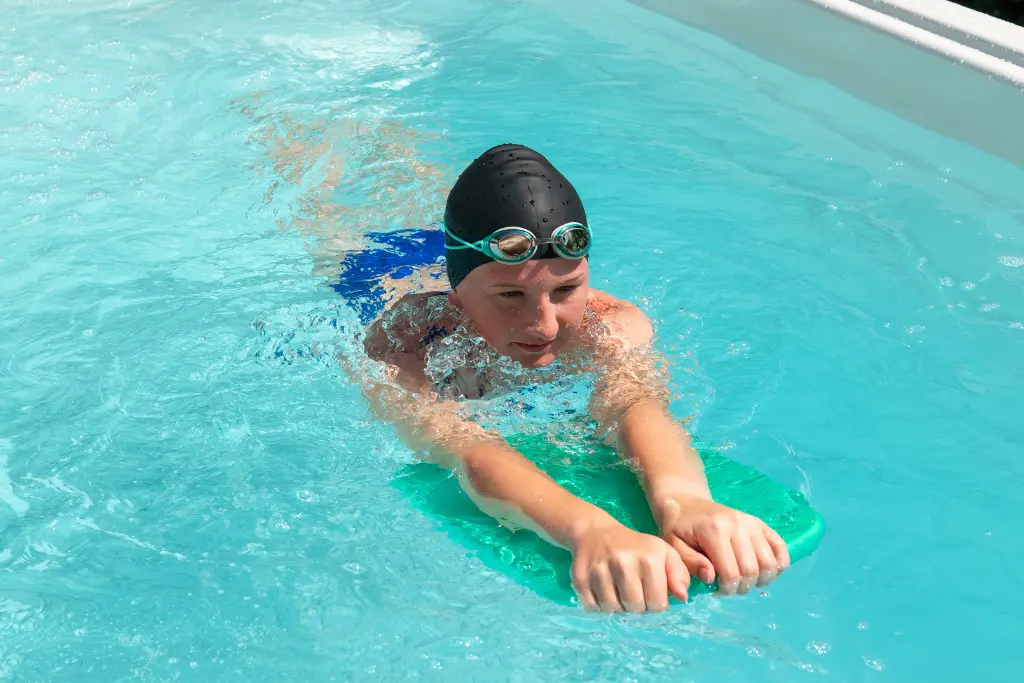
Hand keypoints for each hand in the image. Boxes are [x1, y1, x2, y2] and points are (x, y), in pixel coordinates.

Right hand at [569, 519, 689, 612]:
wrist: (596, 532)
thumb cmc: (635, 546)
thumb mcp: (663, 552)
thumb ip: (679, 573)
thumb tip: (682, 597)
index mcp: (648, 558)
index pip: (657, 604)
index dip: (656, 603)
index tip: (651, 593)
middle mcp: (623, 563)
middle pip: (635, 608)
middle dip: (637, 606)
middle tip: (634, 593)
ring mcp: (599, 571)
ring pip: (613, 609)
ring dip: (618, 607)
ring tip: (619, 591)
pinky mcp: (580, 578)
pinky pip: (593, 608)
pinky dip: (599, 606)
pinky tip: (603, 591)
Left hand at [656, 496, 789, 595]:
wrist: (686, 503)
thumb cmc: (678, 527)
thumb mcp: (673, 546)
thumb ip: (690, 563)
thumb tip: (711, 578)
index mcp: (714, 531)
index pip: (731, 573)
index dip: (727, 589)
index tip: (716, 590)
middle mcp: (737, 524)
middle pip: (752, 570)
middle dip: (742, 587)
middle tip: (728, 586)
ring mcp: (751, 522)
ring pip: (770, 563)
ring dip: (760, 579)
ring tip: (744, 579)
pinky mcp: (760, 523)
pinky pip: (780, 548)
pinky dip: (778, 565)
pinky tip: (762, 571)